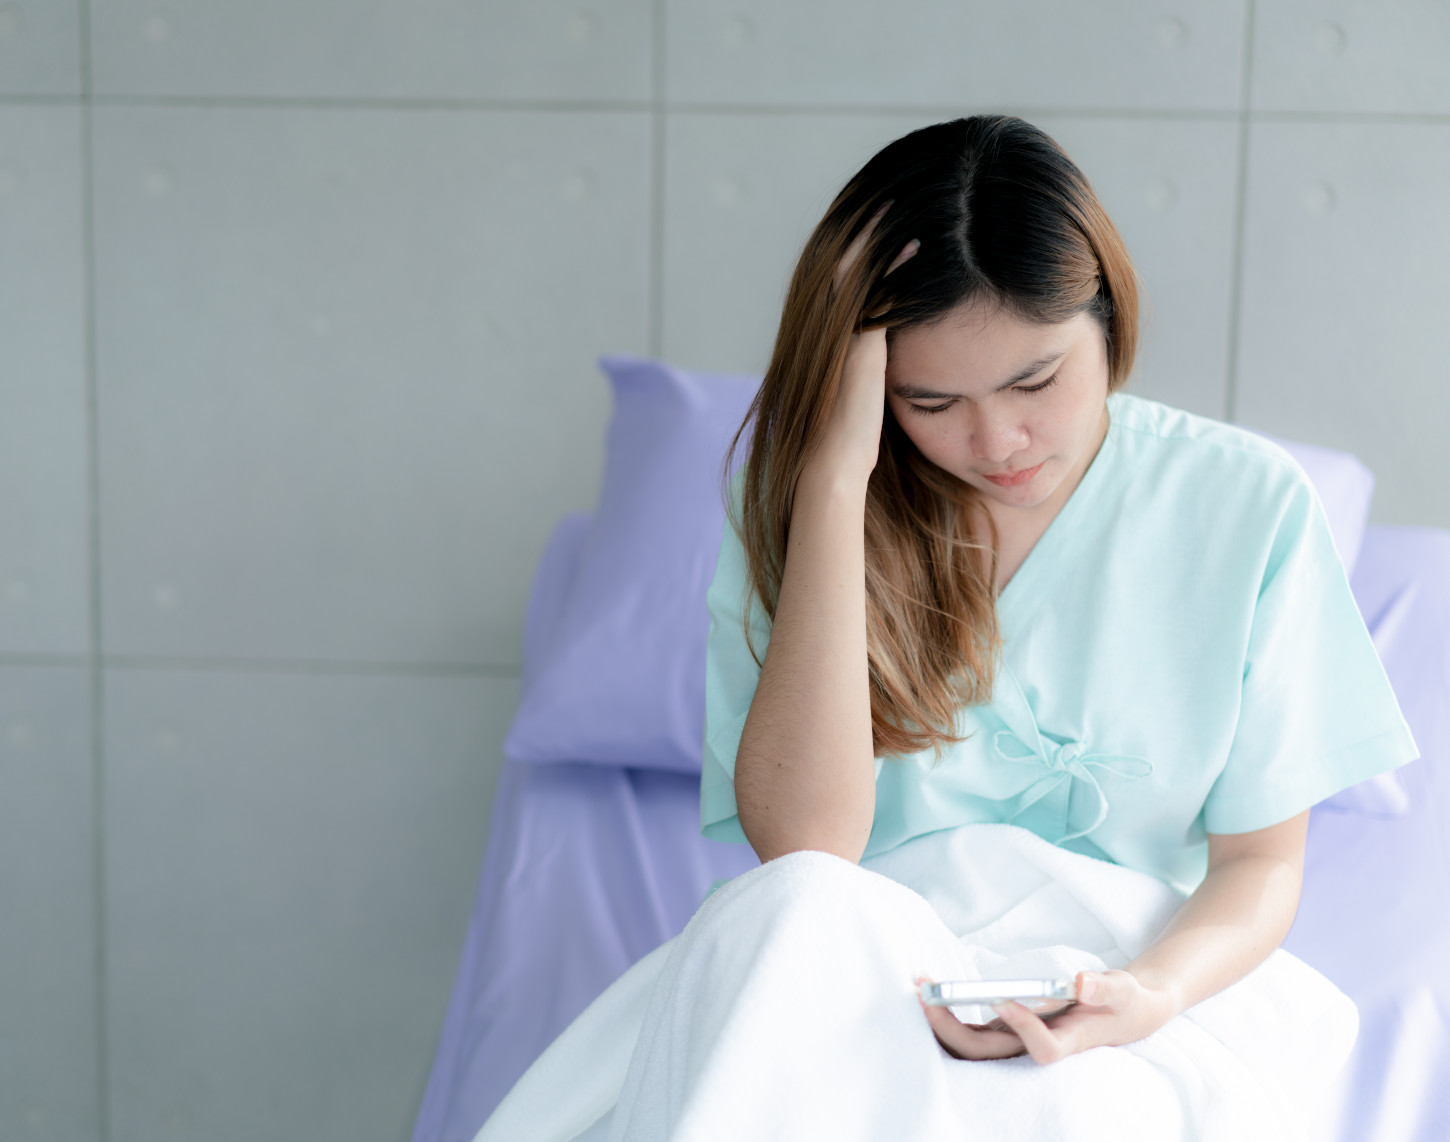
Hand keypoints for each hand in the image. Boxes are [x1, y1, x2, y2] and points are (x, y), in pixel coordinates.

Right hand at [807, 202, 918, 484]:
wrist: (834, 464)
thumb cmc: (853, 438)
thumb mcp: (862, 387)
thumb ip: (868, 359)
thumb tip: (885, 346)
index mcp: (828, 332)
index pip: (845, 273)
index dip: (864, 243)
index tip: (890, 215)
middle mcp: (827, 325)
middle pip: (847, 259)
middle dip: (869, 225)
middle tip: (896, 192)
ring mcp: (839, 332)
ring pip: (857, 267)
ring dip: (880, 234)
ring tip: (906, 202)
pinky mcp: (856, 343)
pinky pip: (875, 291)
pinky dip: (895, 264)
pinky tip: (919, 242)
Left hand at [915, 970, 1176, 1064]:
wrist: (1121, 1012)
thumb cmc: (1124, 1001)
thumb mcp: (1123, 989)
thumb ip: (1105, 987)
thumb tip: (1081, 982)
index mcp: (1069, 1041)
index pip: (1043, 1048)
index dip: (1022, 1028)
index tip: (1001, 999)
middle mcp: (1035, 1045)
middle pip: (988, 1052)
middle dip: (952, 1025)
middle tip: (926, 990)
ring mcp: (1016, 1040)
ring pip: (972, 1046)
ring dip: (941, 1021)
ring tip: (919, 985)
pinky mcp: (1005, 1030)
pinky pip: (971, 1030)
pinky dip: (948, 1013)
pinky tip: (930, 989)